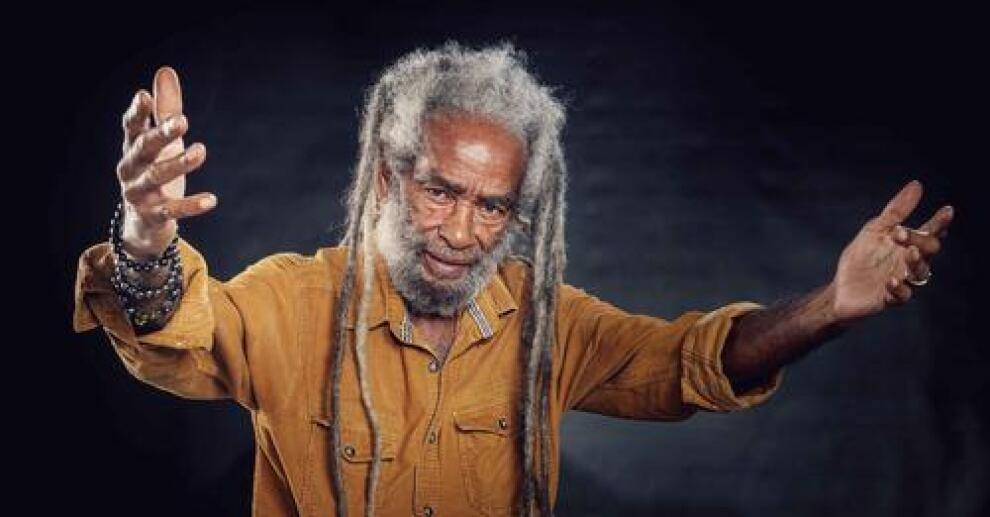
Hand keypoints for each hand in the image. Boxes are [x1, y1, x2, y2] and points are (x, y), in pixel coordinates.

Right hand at [116, 66, 215, 258]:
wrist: (143, 223)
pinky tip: (212, 200)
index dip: (137, 112)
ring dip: (179, 163)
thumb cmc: (154, 171)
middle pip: (144, 148)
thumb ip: (165, 109)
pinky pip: (172, 210)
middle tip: (182, 121)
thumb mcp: (162, 141)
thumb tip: (165, 70)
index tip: (144, 96)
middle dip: (161, 134)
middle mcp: (131, 168)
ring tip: (201, 151)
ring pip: (157, 176)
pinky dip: (191, 205)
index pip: (131, 126)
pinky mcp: (153, 215)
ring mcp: (139, 193)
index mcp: (133, 147)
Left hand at [830, 180, 953, 322]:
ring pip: (921, 273)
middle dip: (922, 241)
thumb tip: (916, 185)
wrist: (840, 289)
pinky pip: (902, 295)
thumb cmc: (859, 258)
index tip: (946, 210)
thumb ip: (896, 211)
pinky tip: (891, 280)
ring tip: (909, 253)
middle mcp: (909, 262)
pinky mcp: (890, 298)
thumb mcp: (874, 230)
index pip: (929, 232)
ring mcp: (903, 281)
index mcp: (907, 244)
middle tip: (902, 234)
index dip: (940, 222)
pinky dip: (898, 288)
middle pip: (929, 251)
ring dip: (916, 262)